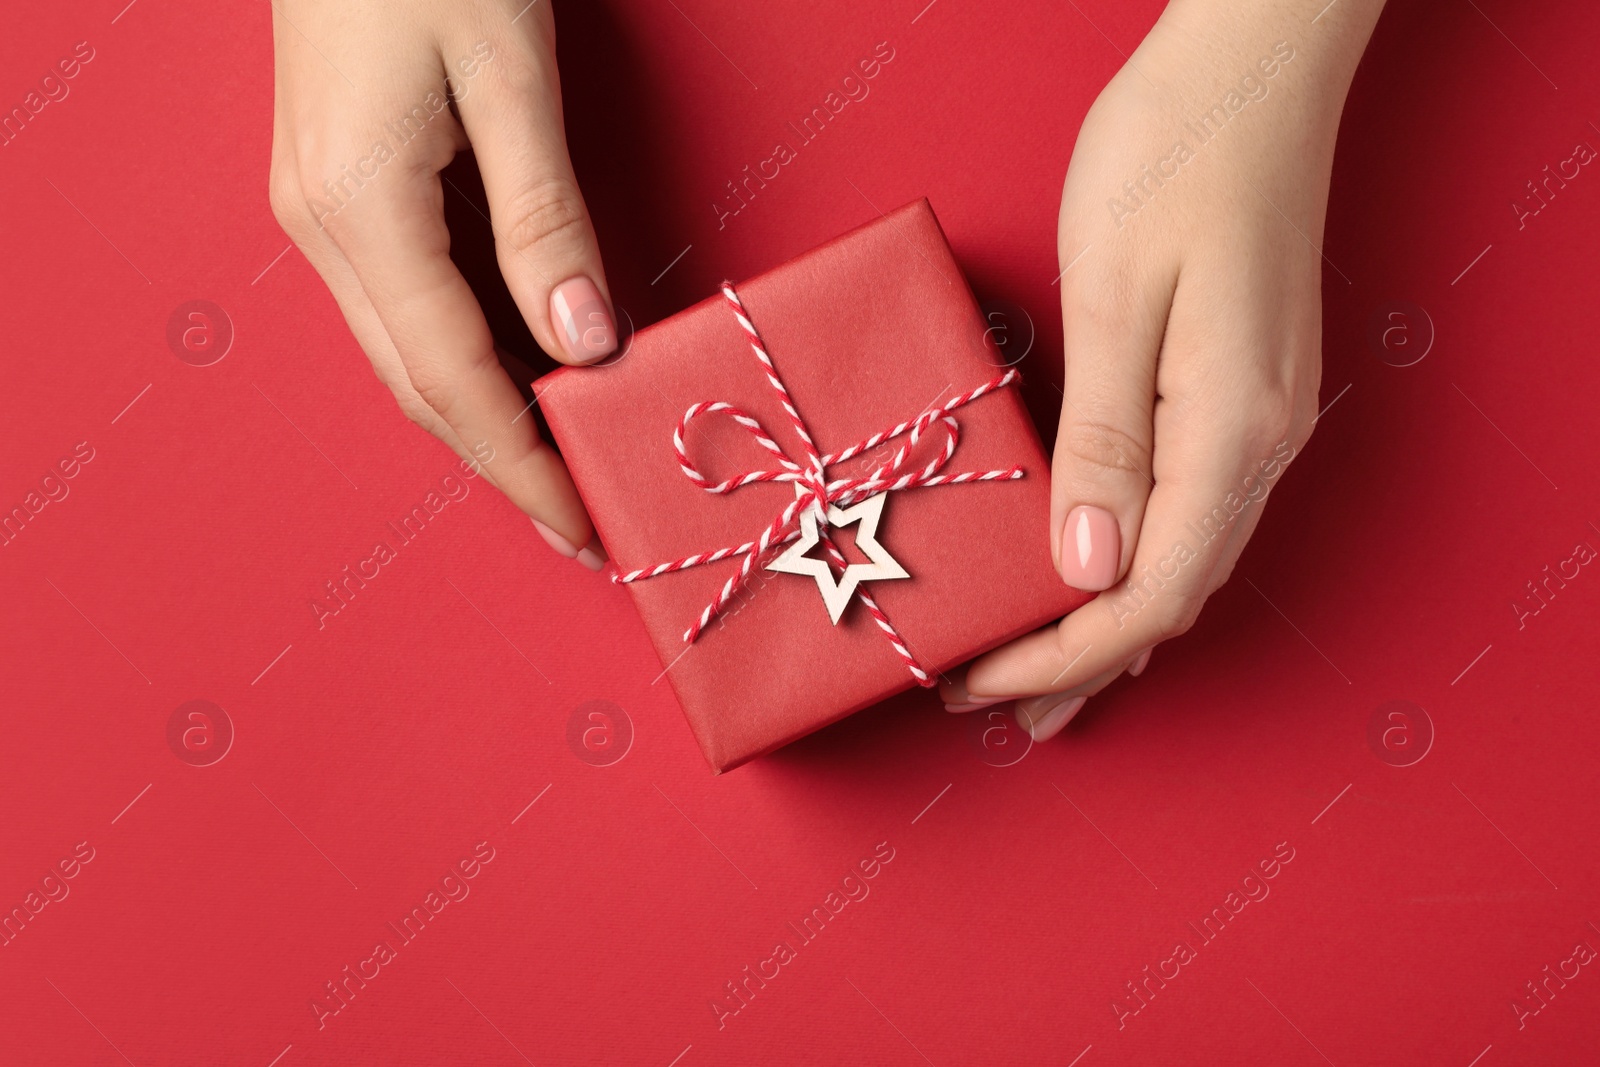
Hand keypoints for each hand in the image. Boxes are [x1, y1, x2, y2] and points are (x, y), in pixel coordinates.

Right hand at [269, 0, 610, 567]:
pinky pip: (404, 307)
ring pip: (407, 354)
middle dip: (503, 463)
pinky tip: (517, 380)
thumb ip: (544, 218)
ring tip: (560, 466)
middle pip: (420, 386)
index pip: (453, 380)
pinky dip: (464, 360)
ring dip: (483, 419)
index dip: (522, 462)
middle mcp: (322, 226)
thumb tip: (585, 342)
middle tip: (581, 522)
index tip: (582, 524)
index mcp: (358, 206)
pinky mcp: (336, 192)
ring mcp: (318, 211)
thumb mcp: (507, 75)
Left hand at [941, 0, 1385, 737]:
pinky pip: (1192, 516)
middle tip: (1001, 711)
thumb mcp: (1117, 297)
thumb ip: (1107, 442)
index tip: (982, 681)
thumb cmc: (1174, 159)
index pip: (1147, 595)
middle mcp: (1260, 442)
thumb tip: (1085, 566)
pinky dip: (1138, 570)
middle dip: (1082, 664)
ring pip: (1186, 563)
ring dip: (1111, 629)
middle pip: (1173, 596)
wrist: (1251, 74)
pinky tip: (1100, 584)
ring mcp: (1262, 420)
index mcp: (1230, 430)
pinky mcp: (1243, 394)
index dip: (1064, 655)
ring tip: (1042, 681)